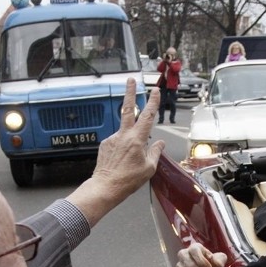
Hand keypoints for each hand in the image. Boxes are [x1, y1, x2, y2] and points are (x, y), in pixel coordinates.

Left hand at [65, 78, 164, 226]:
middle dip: (129, 93)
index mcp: (136, 139)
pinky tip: (122, 161)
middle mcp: (123, 135)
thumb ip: (155, 152)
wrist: (105, 186)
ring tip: (130, 159)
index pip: (147, 116)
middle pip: (127, 109)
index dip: (152, 102)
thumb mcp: (149, 168)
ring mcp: (112, 138)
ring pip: (124, 132)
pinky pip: (118, 142)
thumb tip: (160, 143)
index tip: (155, 91)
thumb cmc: (128, 180)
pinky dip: (122, 148)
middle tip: (130, 80)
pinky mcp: (105, 144)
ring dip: (130, 139)